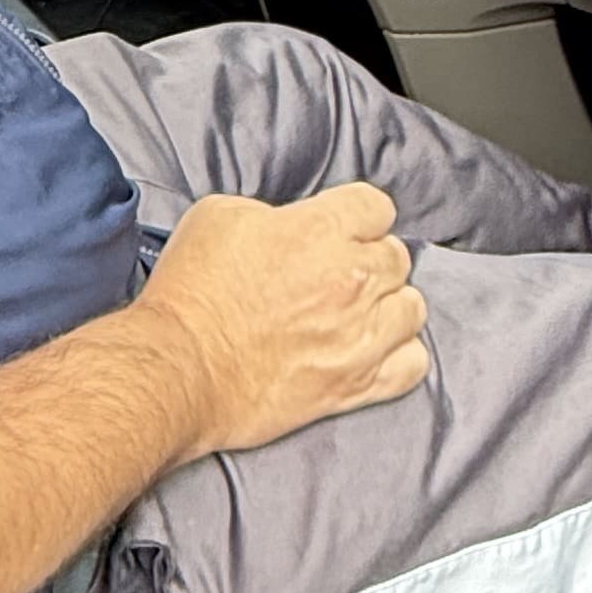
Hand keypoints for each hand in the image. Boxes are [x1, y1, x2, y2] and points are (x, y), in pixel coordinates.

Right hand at [135, 185, 429, 460]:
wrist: (179, 370)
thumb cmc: (190, 295)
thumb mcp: (218, 217)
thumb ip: (271, 212)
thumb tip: (289, 225)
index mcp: (321, 230)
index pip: (376, 207)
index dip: (356, 216)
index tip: (342, 229)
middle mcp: (352, 280)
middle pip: (396, 256)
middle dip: (369, 260)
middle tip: (336, 275)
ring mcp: (359, 335)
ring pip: (412, 308)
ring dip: (389, 306)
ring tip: (360, 313)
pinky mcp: (355, 384)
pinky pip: (412, 366)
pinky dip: (401, 356)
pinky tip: (376, 351)